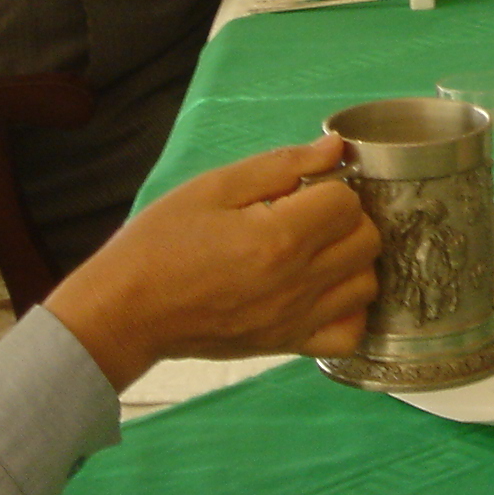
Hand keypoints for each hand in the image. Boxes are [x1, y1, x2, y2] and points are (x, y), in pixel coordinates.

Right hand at [43, 132, 384, 389]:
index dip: (330, 186)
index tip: (302, 189)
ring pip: (367, 285)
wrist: (126, 311)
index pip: (348, 202)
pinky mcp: (288, 345)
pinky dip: (349, 309)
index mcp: (278, 238)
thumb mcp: (213, 187)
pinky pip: (348, 333)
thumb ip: (281, 166)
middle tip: (312, 214)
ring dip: (354, 260)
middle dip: (349, 218)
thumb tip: (336, 149)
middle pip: (368, 241)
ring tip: (320, 249)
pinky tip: (326, 290)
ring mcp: (296, 320)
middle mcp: (297, 283)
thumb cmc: (161, 242)